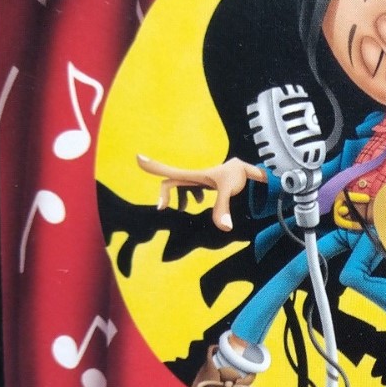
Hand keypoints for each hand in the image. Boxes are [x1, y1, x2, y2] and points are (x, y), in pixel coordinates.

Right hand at [136, 155, 264, 231]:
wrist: (247, 169)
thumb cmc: (236, 174)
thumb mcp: (229, 189)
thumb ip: (223, 207)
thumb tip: (223, 227)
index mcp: (194, 175)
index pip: (169, 172)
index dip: (153, 166)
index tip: (138, 159)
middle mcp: (192, 176)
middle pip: (169, 182)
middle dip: (164, 195)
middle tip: (161, 209)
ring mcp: (197, 179)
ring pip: (178, 186)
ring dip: (178, 197)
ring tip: (183, 209)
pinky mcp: (203, 183)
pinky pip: (187, 188)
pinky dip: (187, 196)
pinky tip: (197, 202)